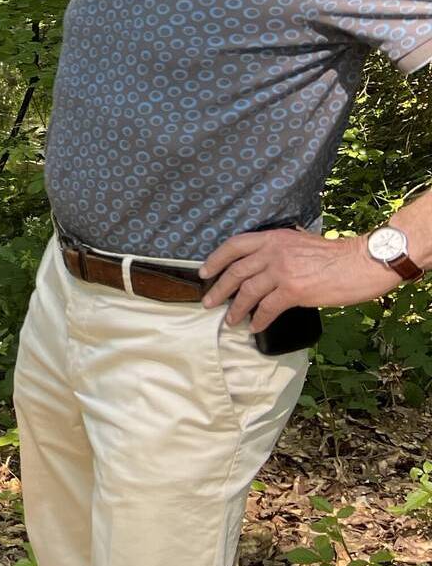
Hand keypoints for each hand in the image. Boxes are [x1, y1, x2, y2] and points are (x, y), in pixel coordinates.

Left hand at [199, 227, 399, 329]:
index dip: (216, 260)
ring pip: (247, 292)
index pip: (234, 245)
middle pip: (236, 272)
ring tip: (229, 320)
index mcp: (274, 238)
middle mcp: (273, 252)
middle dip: (218, 289)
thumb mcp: (301, 242)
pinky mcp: (293, 291)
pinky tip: (254, 327)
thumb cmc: (337, 255)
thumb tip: (265, 266)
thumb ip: (281, 251)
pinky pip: (267, 308)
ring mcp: (281, 271)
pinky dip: (258, 320)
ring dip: (235, 309)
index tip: (204, 272)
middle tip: (208, 302)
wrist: (362, 262)